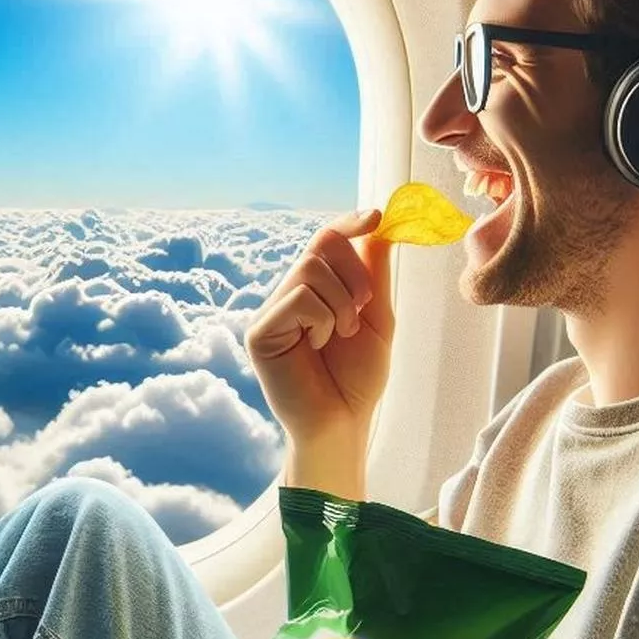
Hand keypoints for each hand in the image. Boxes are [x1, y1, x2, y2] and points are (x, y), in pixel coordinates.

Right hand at [245, 210, 395, 451]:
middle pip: (321, 246)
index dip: (348, 222)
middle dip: (354, 274)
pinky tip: (318, 345)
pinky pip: (298, 298)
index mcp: (314, 290)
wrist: (342, 423)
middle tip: (361, 310)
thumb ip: (373, 273)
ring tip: (340, 334)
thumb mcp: (375, 318)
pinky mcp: (259, 331)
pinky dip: (321, 319)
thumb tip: (379, 225)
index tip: (375, 216)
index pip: (326, 240)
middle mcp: (288, 295)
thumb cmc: (357, 379)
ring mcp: (270, 312)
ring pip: (309, 269)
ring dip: (340, 301)